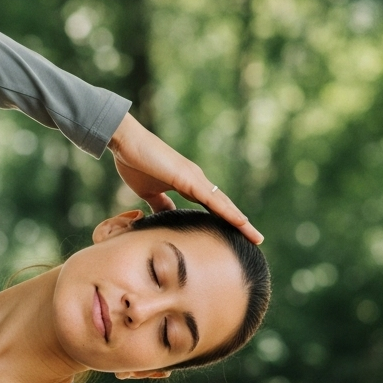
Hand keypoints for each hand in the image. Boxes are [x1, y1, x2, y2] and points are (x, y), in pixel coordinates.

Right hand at [107, 113, 263, 244]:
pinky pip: (212, 199)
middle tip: (256, 240)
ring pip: (223, 204)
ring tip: (254, 236)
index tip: (237, 236)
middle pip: (223, 207)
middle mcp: (196, 181)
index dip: (225, 221)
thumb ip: (160, 205)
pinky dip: (227, 211)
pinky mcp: (188, 178)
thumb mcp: (149, 192)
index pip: (212, 208)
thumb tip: (166, 218)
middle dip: (239, 224)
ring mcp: (195, 178)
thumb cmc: (135, 163)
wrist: (126, 142)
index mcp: (188, 185)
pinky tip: (240, 222)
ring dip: (240, 221)